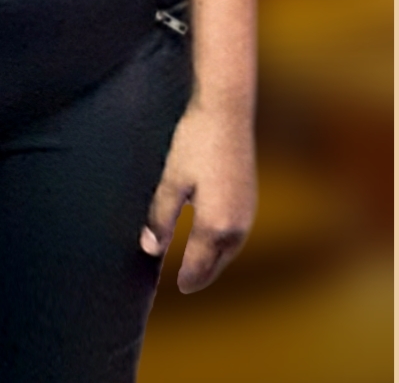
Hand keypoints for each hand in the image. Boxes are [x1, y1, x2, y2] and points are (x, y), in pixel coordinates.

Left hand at [139, 96, 255, 293]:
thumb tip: (150, 249)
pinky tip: (212, 235)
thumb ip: (160, 217)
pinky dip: (223, 243)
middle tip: (184, 283)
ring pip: (229, 249)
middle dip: (200, 274)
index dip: (184, 279)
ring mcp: (247, 211)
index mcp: (215, 226)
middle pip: (216, 263)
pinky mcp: (249, 197)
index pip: (197, 265)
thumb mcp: (171, 180)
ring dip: (214, 259)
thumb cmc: (195, 142)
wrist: (227, 110)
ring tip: (196, 264)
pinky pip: (236, 233)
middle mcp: (237, 225)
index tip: (175, 288)